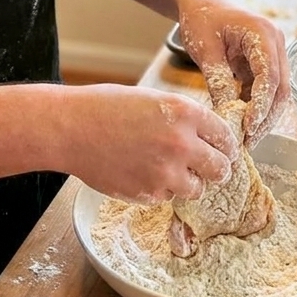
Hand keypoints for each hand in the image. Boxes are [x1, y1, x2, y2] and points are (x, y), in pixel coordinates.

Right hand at [61, 84, 238, 202]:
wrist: (71, 128)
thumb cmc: (106, 107)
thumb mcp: (153, 99)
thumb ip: (183, 117)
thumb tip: (206, 135)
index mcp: (185, 112)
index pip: (225, 136)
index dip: (226, 145)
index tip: (224, 150)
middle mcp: (181, 143)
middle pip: (221, 168)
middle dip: (216, 168)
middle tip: (207, 167)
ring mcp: (166, 172)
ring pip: (198, 188)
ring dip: (189, 182)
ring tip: (168, 169)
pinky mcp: (149, 193)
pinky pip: (169, 197)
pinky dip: (162, 189)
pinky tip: (142, 171)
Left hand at [177, 0, 289, 148]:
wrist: (201, 3)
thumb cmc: (201, 18)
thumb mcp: (205, 49)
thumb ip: (217, 79)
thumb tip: (226, 115)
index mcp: (263, 33)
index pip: (270, 75)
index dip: (261, 104)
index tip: (248, 126)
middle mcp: (275, 43)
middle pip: (281, 88)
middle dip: (266, 117)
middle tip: (248, 141)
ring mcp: (273, 54)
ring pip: (277, 93)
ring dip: (263, 117)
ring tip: (246, 140)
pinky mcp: (264, 64)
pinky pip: (265, 91)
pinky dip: (255, 109)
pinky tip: (243, 127)